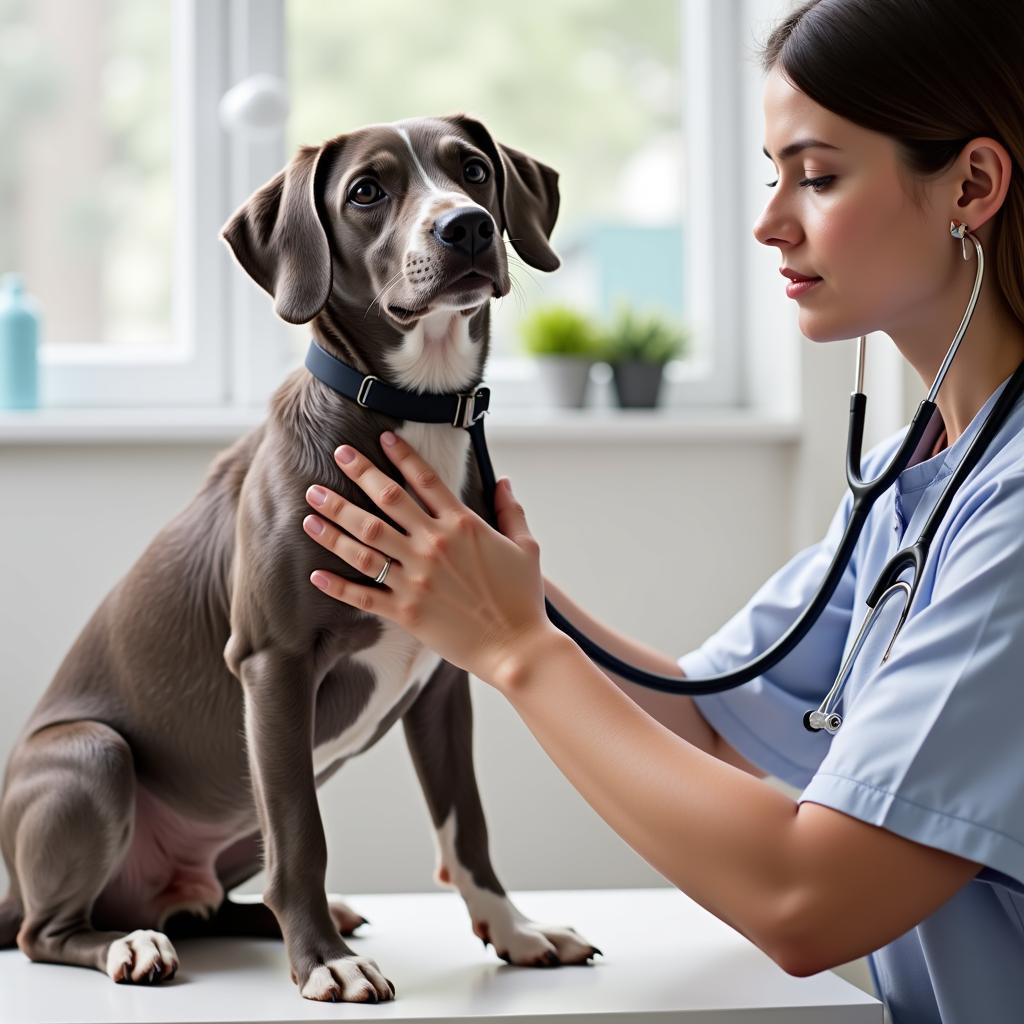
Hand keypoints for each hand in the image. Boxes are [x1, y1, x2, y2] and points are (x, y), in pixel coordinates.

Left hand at [302, 430, 553, 684]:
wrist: (516, 649)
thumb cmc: (523, 599)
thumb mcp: (526, 548)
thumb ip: (511, 511)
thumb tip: (503, 481)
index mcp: (463, 525)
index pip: (425, 479)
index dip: (401, 456)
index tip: (381, 438)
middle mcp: (434, 546)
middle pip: (386, 501)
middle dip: (358, 475)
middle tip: (335, 454)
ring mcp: (416, 579)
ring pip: (365, 543)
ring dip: (335, 522)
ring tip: (311, 506)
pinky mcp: (405, 612)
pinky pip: (363, 595)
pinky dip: (336, 585)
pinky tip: (314, 572)